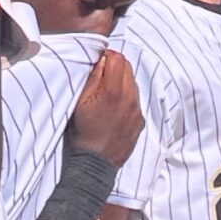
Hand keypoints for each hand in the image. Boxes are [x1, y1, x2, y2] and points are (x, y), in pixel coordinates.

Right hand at [67, 51, 144, 167]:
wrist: (95, 162)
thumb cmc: (82, 131)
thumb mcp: (79, 102)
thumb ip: (92, 78)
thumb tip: (101, 59)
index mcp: (114, 91)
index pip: (118, 59)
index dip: (106, 57)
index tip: (97, 63)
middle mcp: (131, 98)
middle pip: (128, 68)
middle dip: (115, 67)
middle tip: (101, 76)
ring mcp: (138, 110)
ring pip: (133, 83)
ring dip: (121, 82)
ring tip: (106, 93)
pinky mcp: (141, 120)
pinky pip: (136, 100)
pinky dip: (126, 97)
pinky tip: (114, 107)